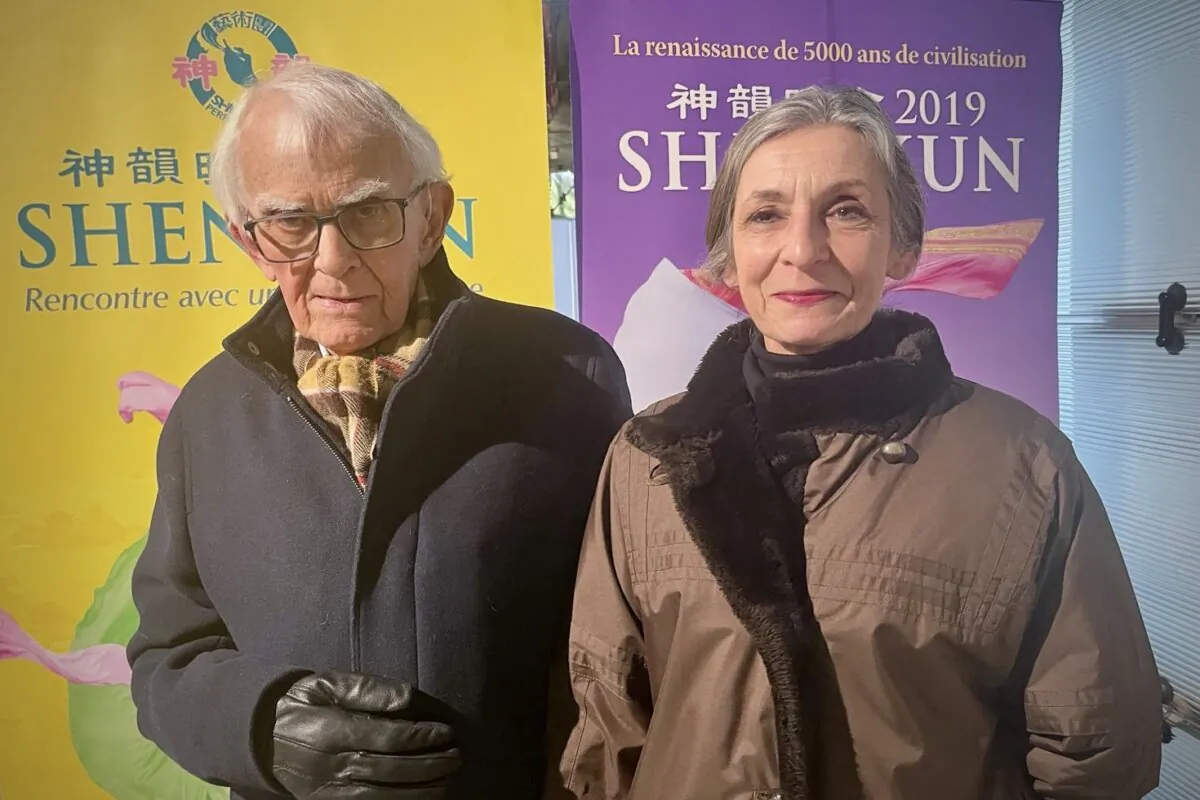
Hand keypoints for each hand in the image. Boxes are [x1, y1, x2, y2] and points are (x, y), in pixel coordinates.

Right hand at [270, 671, 461, 798]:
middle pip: (389, 770)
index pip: (387, 736)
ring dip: (419, 791)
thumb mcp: (326, 684)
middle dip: (428, 766)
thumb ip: (367, 689)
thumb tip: (406, 699)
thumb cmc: (301, 703)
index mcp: (331, 730)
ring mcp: (327, 790)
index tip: (446, 732)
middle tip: (456, 757)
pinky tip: (418, 797)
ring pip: (381, 796)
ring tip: (446, 779)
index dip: (421, 736)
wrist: (257, 736)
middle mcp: (330, 765)